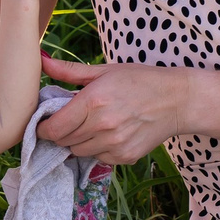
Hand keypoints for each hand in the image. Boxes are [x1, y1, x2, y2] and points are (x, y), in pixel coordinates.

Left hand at [35, 58, 193, 163]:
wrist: (178, 100)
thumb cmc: (140, 80)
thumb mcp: (104, 71)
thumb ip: (69, 71)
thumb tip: (41, 61)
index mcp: (93, 102)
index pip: (53, 128)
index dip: (43, 127)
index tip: (45, 122)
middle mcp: (102, 126)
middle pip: (63, 141)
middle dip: (61, 132)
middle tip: (71, 120)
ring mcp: (115, 145)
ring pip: (78, 152)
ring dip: (79, 141)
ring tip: (92, 125)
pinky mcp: (125, 157)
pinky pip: (98, 158)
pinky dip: (98, 149)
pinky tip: (110, 134)